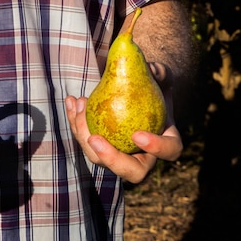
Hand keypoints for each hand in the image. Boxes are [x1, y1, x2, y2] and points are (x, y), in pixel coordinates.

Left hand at [65, 63, 182, 183]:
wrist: (132, 88)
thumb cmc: (151, 81)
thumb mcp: (159, 73)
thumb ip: (159, 72)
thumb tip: (150, 69)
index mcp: (166, 141)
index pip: (169, 151)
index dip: (156, 148)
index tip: (137, 134)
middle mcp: (143, 155)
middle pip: (130, 171)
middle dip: (110, 159)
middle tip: (94, 139)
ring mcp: (119, 155)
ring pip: (98, 157)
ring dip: (84, 133)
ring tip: (80, 105)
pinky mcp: (98, 147)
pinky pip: (84, 139)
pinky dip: (76, 120)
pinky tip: (71, 100)